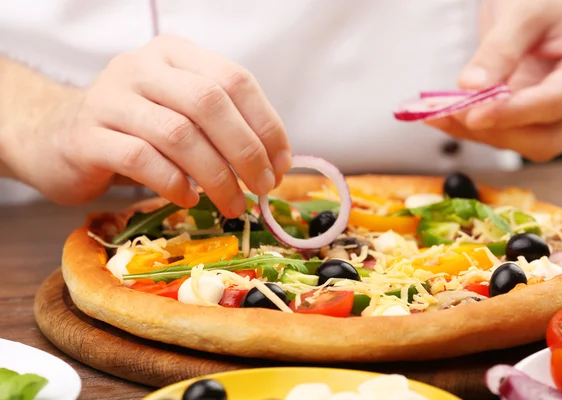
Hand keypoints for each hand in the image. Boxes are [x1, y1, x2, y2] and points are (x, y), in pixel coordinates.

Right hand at [11, 35, 290, 216]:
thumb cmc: (135, 129)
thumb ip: (222, 125)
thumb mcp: (181, 112)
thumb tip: (275, 162)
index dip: (266, 124)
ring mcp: (111, 99)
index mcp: (175, 54)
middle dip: (246, 151)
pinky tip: (187, 199)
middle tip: (263, 187)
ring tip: (232, 203)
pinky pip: (142, 160)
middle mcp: (142, 67)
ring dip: (216, 176)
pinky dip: (173, 184)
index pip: (235, 80)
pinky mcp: (87, 136)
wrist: (58, 136)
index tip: (281, 163)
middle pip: (209, 103)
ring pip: (178, 134)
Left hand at [427, 0, 561, 161]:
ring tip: (439, 112)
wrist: (546, 2)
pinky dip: (474, 127)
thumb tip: (471, 86)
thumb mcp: (525, 10)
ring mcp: (561, 114)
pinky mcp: (535, 118)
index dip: (512, 112)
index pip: (556, 102)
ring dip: (478, 132)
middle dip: (493, 129)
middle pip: (543, 138)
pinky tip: (445, 115)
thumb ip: (500, 48)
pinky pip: (507, 133)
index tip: (474, 114)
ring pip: (522, 142)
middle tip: (450, 113)